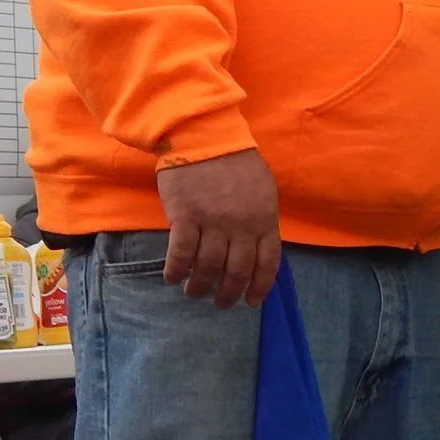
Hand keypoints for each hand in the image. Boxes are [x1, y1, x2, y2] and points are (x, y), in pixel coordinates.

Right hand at [156, 147, 281, 307]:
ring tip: (194, 292)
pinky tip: (172, 278)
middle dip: (228, 293)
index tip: (251, 302)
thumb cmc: (234, 161)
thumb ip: (261, 219)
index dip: (260, 287)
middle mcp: (241, 225)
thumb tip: (257, 249)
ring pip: (208, 267)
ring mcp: (213, 222)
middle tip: (220, 304)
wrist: (204, 135)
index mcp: (264, 219)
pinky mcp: (185, 216)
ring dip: (200, 286)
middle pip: (237, 271)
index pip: (268, 263)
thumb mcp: (262, 190)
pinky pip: (181, 253)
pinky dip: (176, 270)